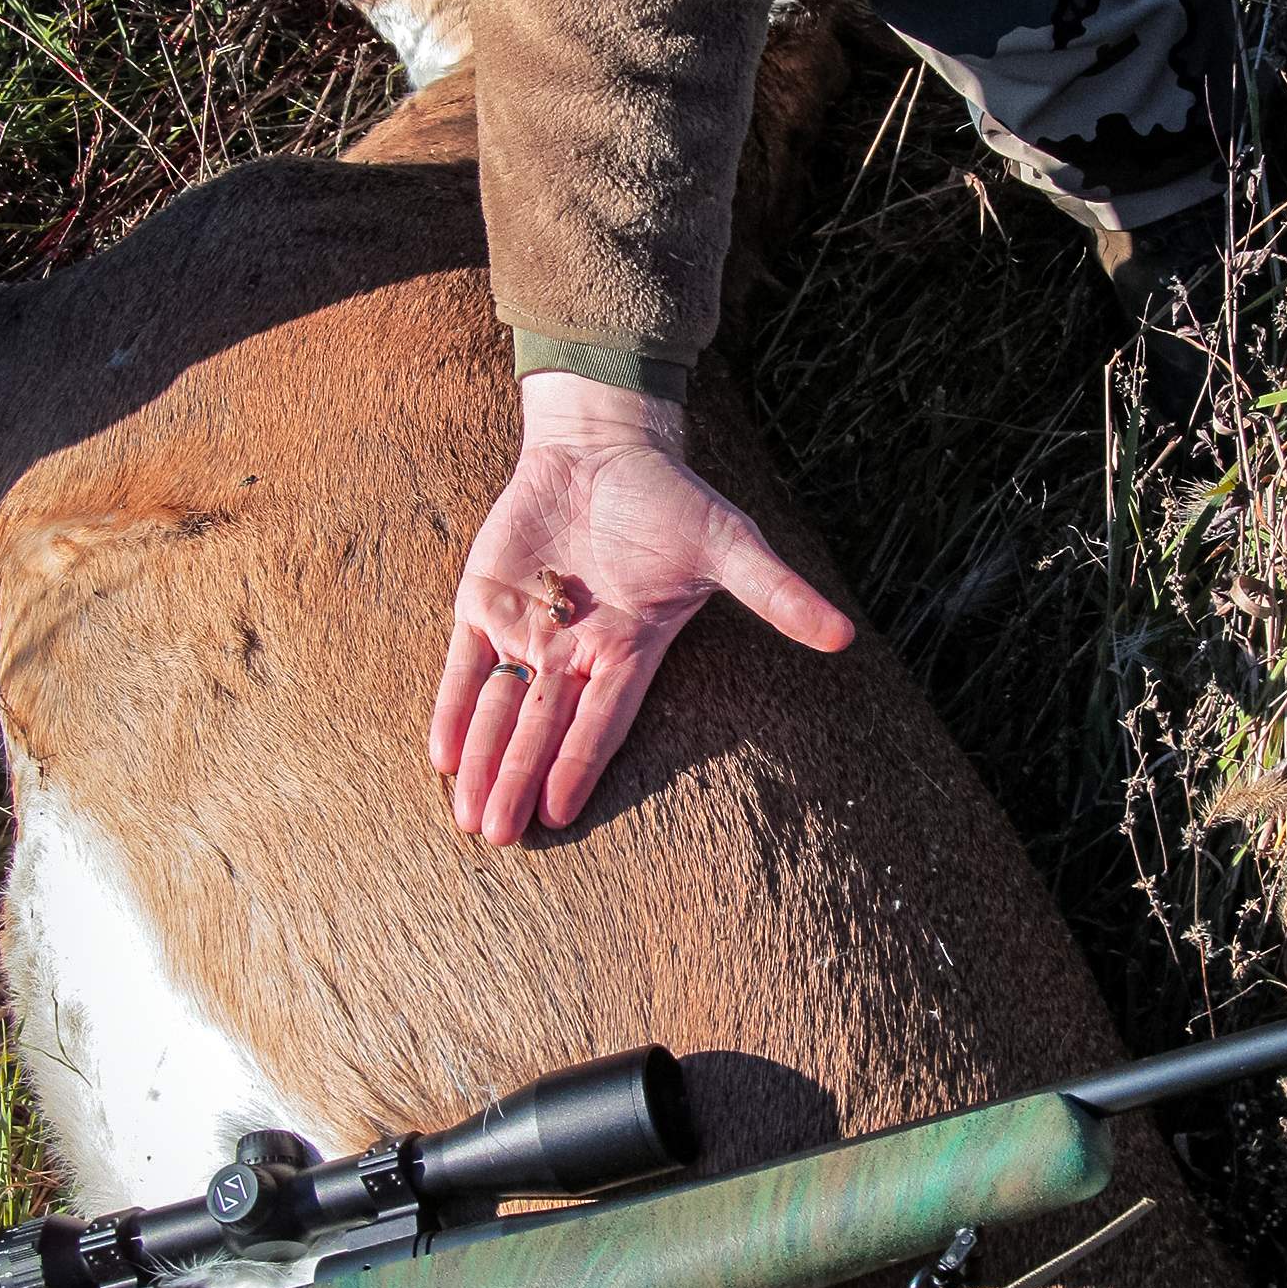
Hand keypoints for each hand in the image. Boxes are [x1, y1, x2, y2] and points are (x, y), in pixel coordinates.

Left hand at [430, 372, 854, 841]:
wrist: (603, 448)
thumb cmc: (671, 500)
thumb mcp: (730, 544)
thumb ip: (777, 593)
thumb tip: (845, 636)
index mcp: (628, 649)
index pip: (601, 720)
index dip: (578, 765)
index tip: (558, 814)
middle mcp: (574, 652)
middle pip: (541, 728)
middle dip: (517, 780)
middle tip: (499, 838)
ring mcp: (526, 628)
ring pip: (499, 707)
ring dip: (484, 760)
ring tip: (471, 819)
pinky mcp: (484, 602)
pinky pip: (463, 665)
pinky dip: (452, 707)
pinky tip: (441, 756)